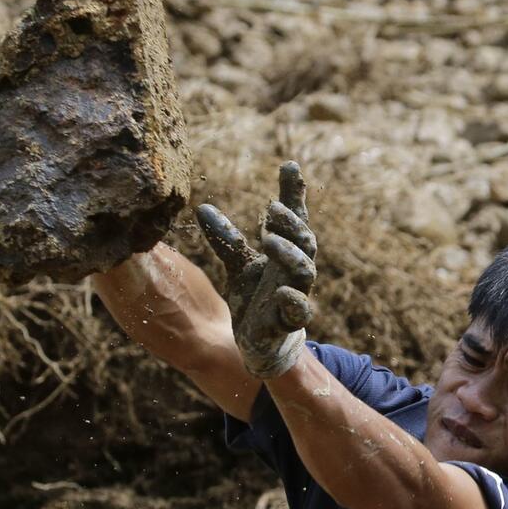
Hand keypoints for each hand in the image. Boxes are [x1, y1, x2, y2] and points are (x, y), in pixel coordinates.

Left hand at [196, 161, 316, 377]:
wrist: (261, 343)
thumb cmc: (256, 300)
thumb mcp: (238, 264)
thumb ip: (227, 239)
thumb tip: (202, 208)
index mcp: (284, 253)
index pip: (294, 219)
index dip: (293, 193)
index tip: (289, 165)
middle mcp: (293, 272)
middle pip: (305, 242)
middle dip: (291, 225)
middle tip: (273, 209)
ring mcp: (294, 296)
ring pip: (305, 271)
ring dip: (290, 254)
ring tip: (269, 240)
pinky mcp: (288, 323)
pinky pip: (299, 310)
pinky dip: (293, 300)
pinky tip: (280, 291)